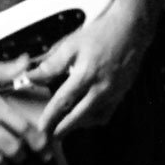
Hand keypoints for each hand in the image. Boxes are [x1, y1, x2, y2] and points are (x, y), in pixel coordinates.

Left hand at [24, 4, 151, 137]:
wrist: (131, 29)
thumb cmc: (102, 34)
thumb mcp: (72, 45)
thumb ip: (52, 64)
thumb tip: (34, 75)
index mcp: (86, 75)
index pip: (63, 102)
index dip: (50, 117)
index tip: (41, 127)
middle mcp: (101, 88)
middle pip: (79, 117)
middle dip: (63, 129)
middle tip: (51, 136)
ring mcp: (114, 92)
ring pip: (94, 118)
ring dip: (80, 124)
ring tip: (67, 126)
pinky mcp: (122, 93)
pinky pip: (107, 113)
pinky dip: (95, 118)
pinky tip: (87, 115)